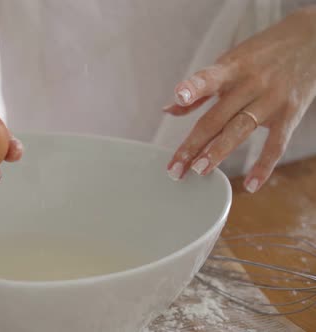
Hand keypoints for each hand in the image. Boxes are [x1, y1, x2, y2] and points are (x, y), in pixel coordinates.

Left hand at [165, 6, 315, 192]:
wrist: (311, 41)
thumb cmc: (261, 56)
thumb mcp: (230, 63)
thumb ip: (200, 88)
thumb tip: (169, 108)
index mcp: (231, 68)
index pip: (210, 78)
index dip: (194, 87)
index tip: (179, 96)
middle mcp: (250, 84)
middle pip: (217, 117)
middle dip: (194, 144)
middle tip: (176, 167)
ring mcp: (271, 99)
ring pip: (240, 130)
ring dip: (218, 152)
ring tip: (199, 170)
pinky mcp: (290, 114)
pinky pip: (276, 144)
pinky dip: (264, 165)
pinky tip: (251, 185)